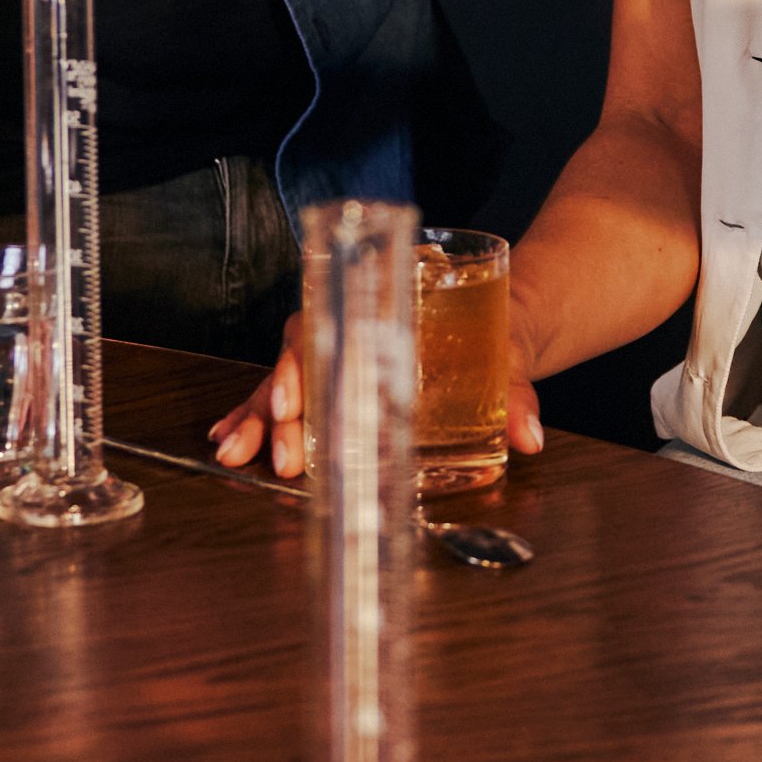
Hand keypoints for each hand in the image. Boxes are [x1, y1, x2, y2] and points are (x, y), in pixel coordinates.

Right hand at [206, 310, 547, 478]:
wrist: (512, 312)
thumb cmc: (503, 322)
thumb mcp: (513, 348)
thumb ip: (516, 387)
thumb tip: (527, 434)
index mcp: (389, 307)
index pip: (331, 324)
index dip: (304, 362)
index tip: (293, 403)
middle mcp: (358, 326)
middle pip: (302, 357)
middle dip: (277, 408)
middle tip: (274, 455)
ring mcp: (347, 353)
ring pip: (290, 380)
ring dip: (259, 418)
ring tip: (235, 454)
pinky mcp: (346, 380)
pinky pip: (295, 397)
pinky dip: (261, 417)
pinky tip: (234, 441)